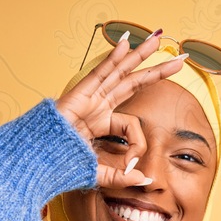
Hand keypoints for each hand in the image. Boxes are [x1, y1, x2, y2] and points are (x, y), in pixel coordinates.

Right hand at [55, 31, 186, 188]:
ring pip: (121, 72)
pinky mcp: (80, 94)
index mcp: (102, 124)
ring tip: (157, 39)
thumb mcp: (101, 175)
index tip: (130, 166)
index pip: (133, 127)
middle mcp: (99, 106)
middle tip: (179, 60)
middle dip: (156, 70)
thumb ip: (123, 178)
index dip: (138, 146)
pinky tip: (125, 43)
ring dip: (140, 55)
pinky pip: (100, 72)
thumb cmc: (64, 167)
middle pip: (133, 83)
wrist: (41, 162)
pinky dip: (113, 58)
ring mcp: (90, 97)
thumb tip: (146, 180)